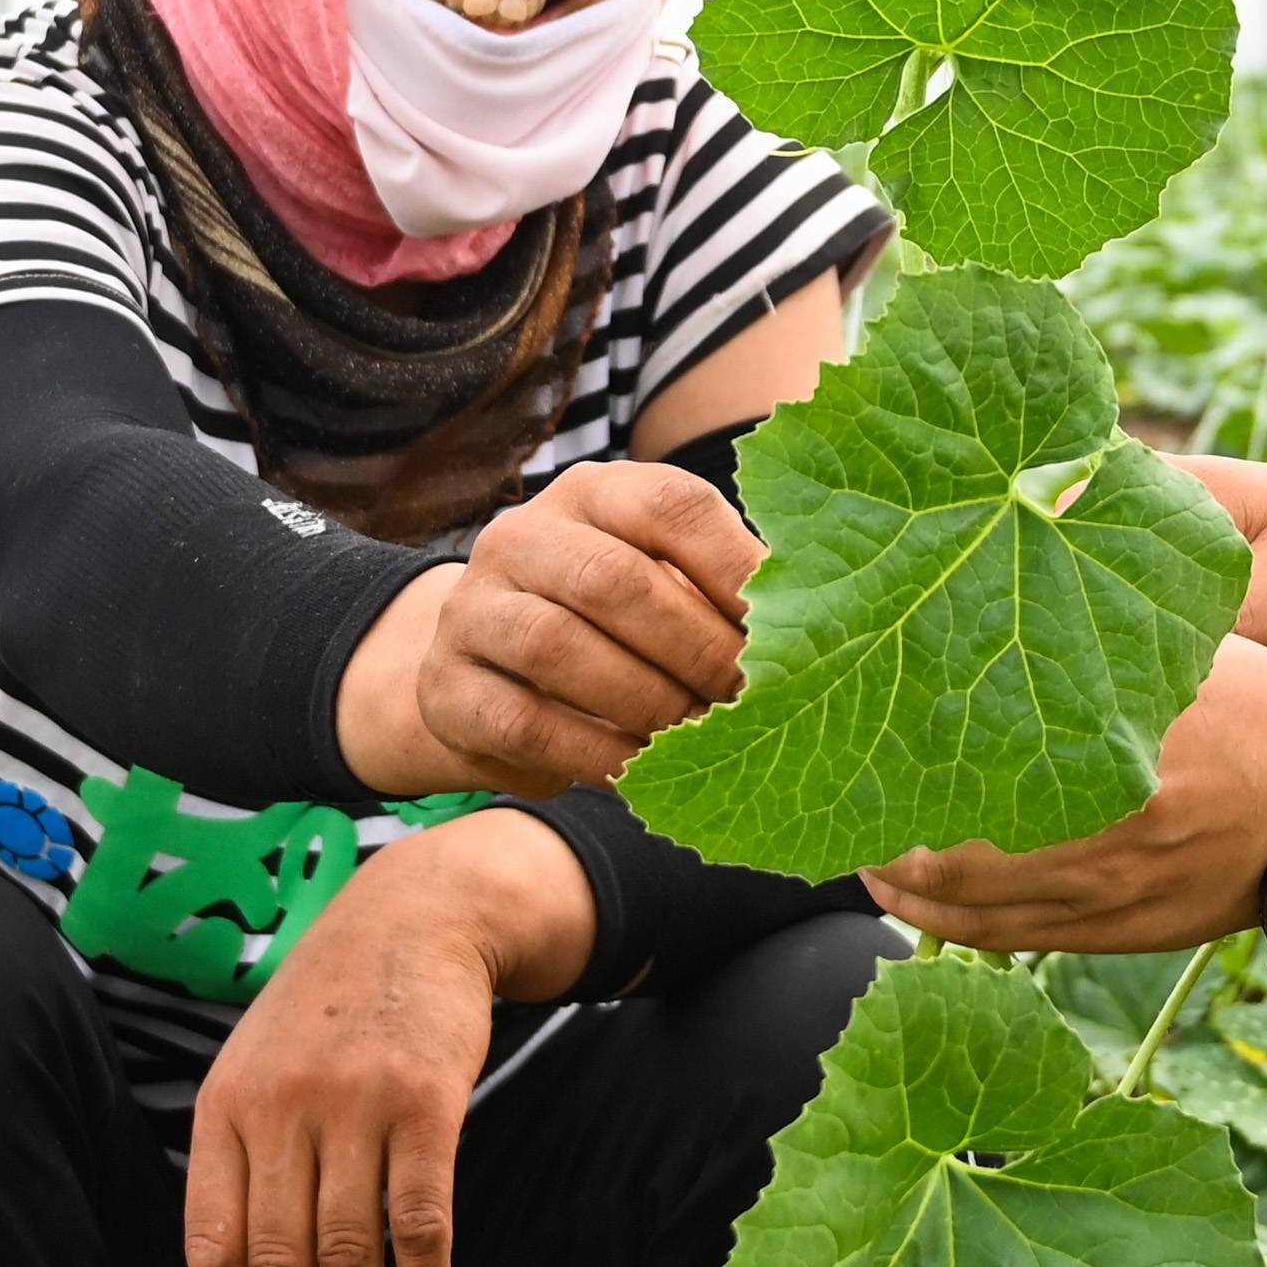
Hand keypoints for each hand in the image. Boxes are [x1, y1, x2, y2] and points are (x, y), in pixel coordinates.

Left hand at [180, 812, 585, 1266]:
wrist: (415, 919)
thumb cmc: (332, 1007)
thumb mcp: (257, 1064)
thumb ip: (242, 1156)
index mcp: (224, 1110)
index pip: (213, 1248)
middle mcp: (280, 1111)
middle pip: (283, 1265)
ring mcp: (354, 1106)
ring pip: (351, 1258)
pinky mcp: (427, 1103)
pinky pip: (422, 1226)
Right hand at [343, 460, 762, 796]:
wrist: (487, 672)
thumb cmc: (612, 626)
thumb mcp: (662, 584)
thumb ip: (721, 591)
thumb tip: (820, 629)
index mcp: (594, 494)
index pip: (669, 503)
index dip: (735, 567)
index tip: (791, 627)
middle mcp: (522, 536)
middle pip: (612, 580)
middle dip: (695, 648)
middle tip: (749, 700)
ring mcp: (472, 609)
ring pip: (559, 648)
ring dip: (645, 702)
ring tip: (700, 736)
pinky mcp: (447, 687)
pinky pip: (524, 723)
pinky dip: (594, 754)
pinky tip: (642, 773)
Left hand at [869, 634, 1266, 953]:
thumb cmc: (1258, 710)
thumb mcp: (1179, 657)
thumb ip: (1089, 644)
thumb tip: (993, 602)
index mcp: (1112, 750)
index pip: (971, 767)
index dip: (897, 768)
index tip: (860, 742)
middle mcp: (1100, 831)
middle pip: (951, 851)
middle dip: (880, 838)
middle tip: (840, 808)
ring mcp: (1106, 895)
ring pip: (969, 908)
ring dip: (902, 890)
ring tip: (863, 860)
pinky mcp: (1116, 934)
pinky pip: (1008, 942)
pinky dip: (949, 927)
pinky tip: (918, 901)